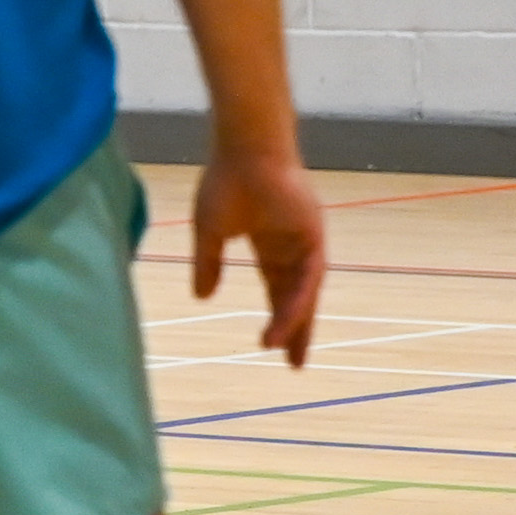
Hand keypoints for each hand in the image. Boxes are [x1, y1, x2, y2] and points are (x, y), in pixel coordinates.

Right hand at [189, 140, 324, 366]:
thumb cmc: (226, 180)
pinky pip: (308, 278)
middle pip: (296, 297)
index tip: (269, 346)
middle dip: (295, 330)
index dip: (276, 317)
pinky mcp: (313, 236)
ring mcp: (306, 241)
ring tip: (284, 352)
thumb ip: (207, 264)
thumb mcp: (209, 230)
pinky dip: (298, 302)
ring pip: (303, 292)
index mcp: (269, 241)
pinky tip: (286, 322)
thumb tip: (202, 298)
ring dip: (295, 323)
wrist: (244, 150)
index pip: (277, 289)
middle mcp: (291, 245)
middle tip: (295, 364)